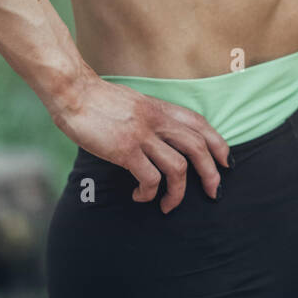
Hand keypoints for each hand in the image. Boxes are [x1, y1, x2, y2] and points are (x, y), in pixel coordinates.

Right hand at [51, 74, 230, 212]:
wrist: (72, 91)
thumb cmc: (98, 100)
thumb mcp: (135, 103)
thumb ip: (152, 118)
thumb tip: (161, 139)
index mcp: (161, 108)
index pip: (200, 125)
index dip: (218, 144)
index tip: (224, 163)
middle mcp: (157, 120)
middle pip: (198, 148)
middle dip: (211, 174)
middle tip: (213, 192)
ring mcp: (142, 135)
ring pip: (178, 168)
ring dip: (178, 193)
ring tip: (168, 206)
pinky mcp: (125, 150)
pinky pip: (150, 178)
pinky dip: (149, 193)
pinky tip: (140, 196)